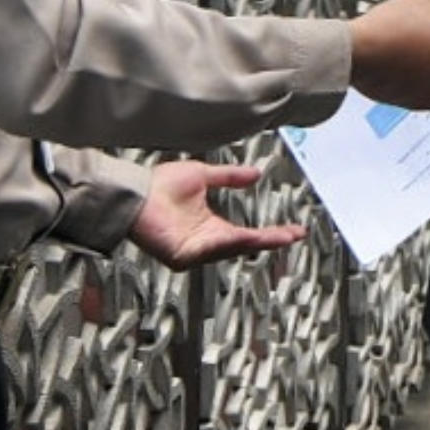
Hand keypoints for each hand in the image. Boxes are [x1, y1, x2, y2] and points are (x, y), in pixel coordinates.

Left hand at [127, 161, 306, 269]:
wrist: (134, 191)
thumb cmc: (158, 185)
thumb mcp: (203, 176)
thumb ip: (229, 177)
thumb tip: (256, 174)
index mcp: (211, 227)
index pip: (248, 234)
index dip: (272, 233)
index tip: (295, 230)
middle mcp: (206, 242)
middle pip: (246, 245)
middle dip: (272, 241)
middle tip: (295, 236)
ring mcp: (195, 251)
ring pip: (232, 248)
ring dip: (256, 241)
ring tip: (280, 236)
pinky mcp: (183, 255)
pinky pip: (212, 249)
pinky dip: (230, 243)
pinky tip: (246, 237)